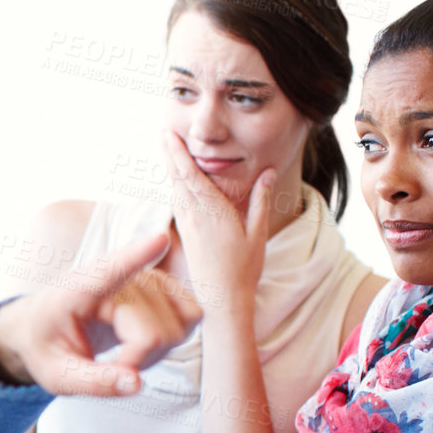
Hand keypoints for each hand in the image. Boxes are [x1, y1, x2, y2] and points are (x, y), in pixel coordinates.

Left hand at [0, 233, 201, 396]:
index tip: (159, 240)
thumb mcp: (56, 376)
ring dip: (157, 352)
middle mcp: (117, 278)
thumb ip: (93, 382)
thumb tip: (136, 384)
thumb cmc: (47, 346)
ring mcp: (145, 278)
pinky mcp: (163, 285)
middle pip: (155, 333)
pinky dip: (174, 338)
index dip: (137, 256)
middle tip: (111, 367)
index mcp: (77, 291)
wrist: (45, 326)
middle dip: (138, 360)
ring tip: (124, 353)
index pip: (109, 272)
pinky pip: (193, 315)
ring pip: (180, 325)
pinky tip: (144, 342)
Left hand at [162, 130, 271, 315]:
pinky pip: (178, 204)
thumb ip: (261, 201)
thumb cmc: (244, 269)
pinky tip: (175, 180)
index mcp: (213, 213)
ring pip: (176, 191)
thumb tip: (268, 172)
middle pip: (178, 179)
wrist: (222, 301)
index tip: (169, 135)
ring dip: (171, 168)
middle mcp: (195, 218)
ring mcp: (188, 226)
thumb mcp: (257, 234)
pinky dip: (175, 187)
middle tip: (164, 132)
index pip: (191, 177)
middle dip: (170, 154)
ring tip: (167, 148)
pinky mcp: (185, 235)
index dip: (178, 154)